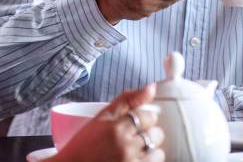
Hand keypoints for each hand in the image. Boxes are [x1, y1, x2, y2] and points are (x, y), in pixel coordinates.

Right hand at [48, 84, 163, 161]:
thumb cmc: (84, 145)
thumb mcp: (102, 117)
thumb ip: (127, 99)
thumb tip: (152, 87)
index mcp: (117, 129)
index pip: (149, 117)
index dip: (144, 119)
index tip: (136, 123)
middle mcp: (126, 148)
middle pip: (156, 135)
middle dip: (148, 134)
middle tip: (134, 138)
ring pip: (158, 154)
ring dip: (150, 152)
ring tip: (135, 153)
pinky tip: (134, 160)